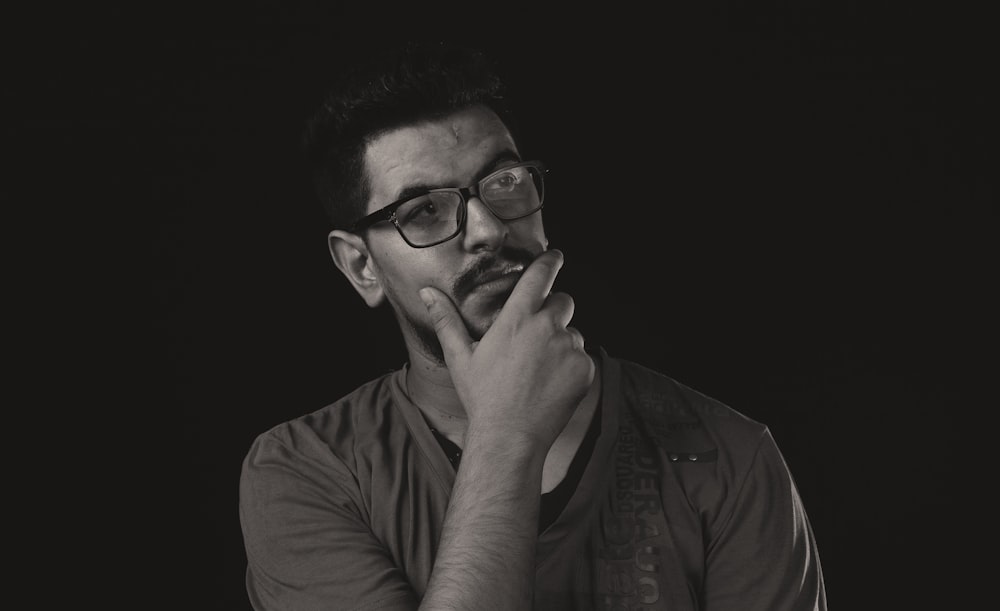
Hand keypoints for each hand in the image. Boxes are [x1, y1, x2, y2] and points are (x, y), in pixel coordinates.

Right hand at [419, 249, 594, 450]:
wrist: (510, 436)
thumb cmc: (482, 396)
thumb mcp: (460, 357)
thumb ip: (446, 320)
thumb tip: (427, 292)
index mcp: (517, 319)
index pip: (540, 276)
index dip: (550, 261)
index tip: (556, 256)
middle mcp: (547, 328)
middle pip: (563, 301)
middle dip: (553, 309)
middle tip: (536, 333)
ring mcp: (569, 349)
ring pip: (573, 333)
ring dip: (561, 342)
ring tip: (539, 370)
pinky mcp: (584, 369)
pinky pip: (581, 357)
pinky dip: (570, 366)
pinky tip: (550, 385)